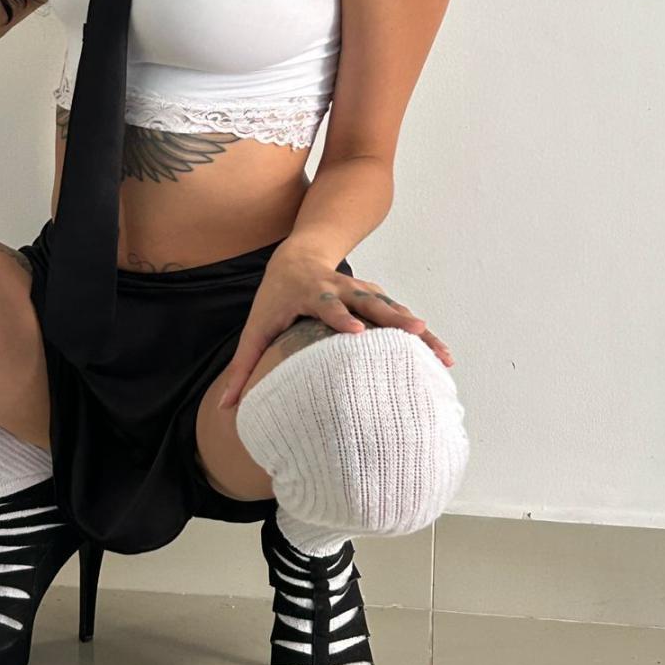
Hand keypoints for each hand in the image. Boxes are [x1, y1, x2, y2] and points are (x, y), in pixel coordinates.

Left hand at [215, 244, 454, 410]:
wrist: (300, 256)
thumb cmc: (274, 300)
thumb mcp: (254, 330)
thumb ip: (240, 369)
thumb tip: (222, 408)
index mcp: (310, 294)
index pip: (327, 305)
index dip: (341, 316)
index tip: (356, 331)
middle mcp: (341, 289)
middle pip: (369, 301)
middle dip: (391, 316)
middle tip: (414, 332)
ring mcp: (362, 291)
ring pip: (393, 308)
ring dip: (416, 328)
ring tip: (440, 352)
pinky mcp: (376, 299)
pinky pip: (402, 316)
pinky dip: (422, 334)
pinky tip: (442, 355)